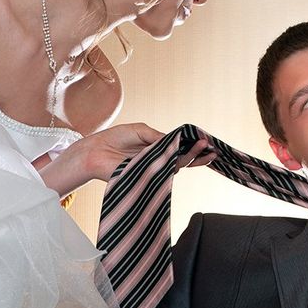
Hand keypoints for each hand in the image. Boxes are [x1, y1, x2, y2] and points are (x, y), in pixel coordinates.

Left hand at [76, 123, 215, 182]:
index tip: (205, 141)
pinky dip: (175, 163)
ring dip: (192, 157)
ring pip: (178, 166)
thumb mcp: (141, 131)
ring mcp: (153, 169)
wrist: (95, 151)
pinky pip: (164, 171)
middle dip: (198, 155)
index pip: (180, 148)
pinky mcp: (146, 177)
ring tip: (203, 148)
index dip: (193, 146)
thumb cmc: (114, 139)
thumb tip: (177, 140)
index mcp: (156, 148)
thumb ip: (159, 136)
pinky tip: (184, 155)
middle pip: (183, 159)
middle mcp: (157, 160)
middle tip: (211, 149)